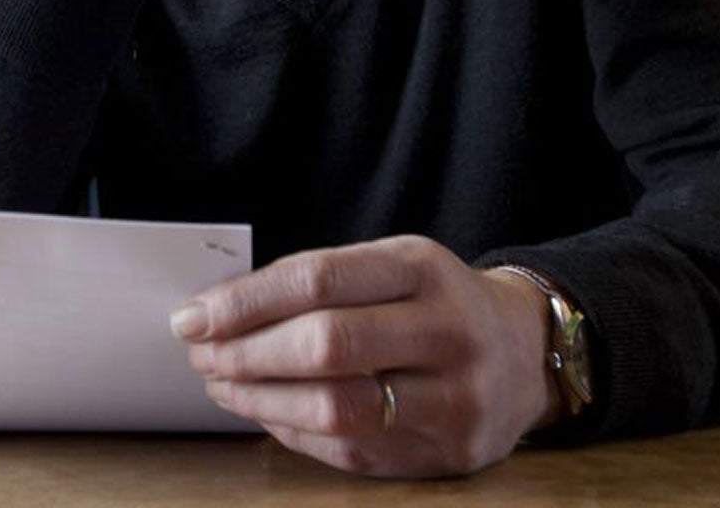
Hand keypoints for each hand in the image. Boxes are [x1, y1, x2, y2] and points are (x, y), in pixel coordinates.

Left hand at [171, 235, 557, 476]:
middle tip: (201, 355)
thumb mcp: (392, 265)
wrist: (527, 353)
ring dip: (262, 401)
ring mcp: (455, 400)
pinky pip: (352, 452)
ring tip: (223, 385)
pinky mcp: (449, 454)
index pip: (319, 279)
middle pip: (328, 345)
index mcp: (423, 268)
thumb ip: (318, 281)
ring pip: (337, 409)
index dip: (246, 302)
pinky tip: (266, 413)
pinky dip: (295, 433)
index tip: (192, 316)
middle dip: (247, 353)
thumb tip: (219, 310)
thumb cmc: (434, 301)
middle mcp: (447, 332)